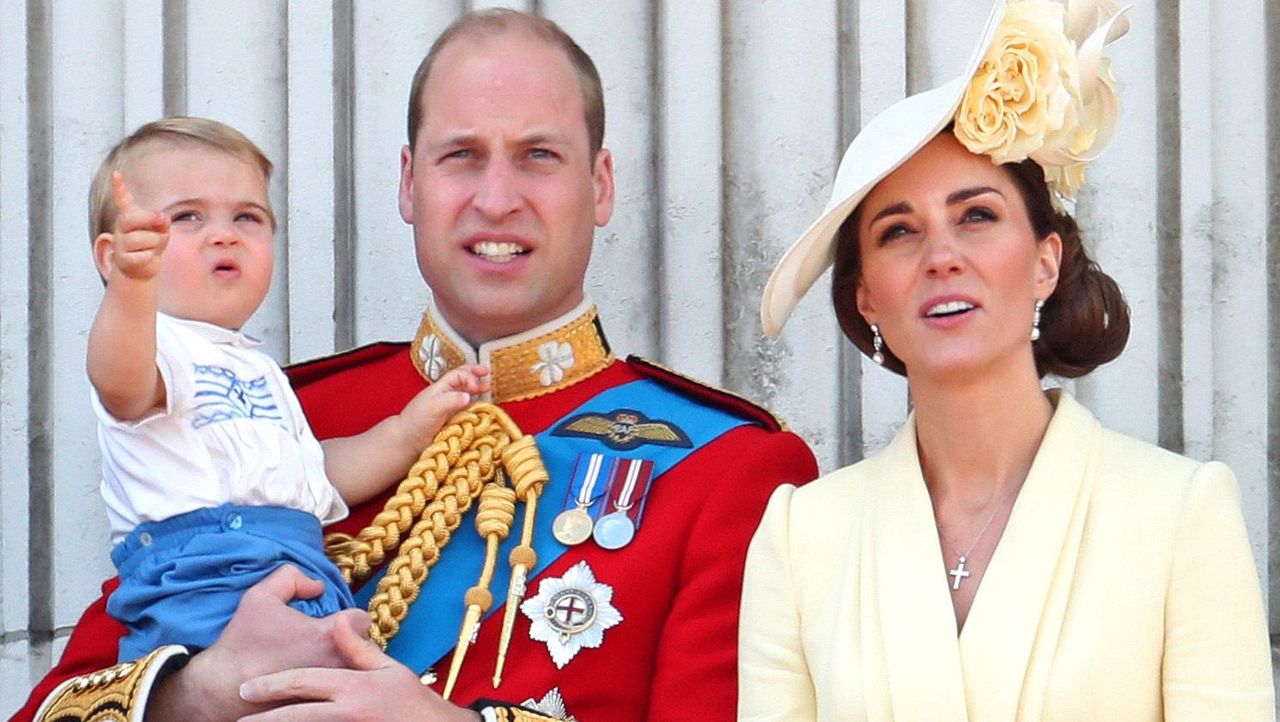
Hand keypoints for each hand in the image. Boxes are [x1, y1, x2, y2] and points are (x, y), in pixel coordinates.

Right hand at [98, 171, 170, 280]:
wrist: (141, 268)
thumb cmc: (151, 244)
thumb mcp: (160, 230)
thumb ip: (161, 222)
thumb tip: (163, 218)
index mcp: (129, 216)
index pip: (122, 200)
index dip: (119, 187)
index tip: (116, 174)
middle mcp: (121, 227)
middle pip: (132, 218)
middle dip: (151, 219)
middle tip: (164, 220)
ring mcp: (120, 243)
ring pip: (144, 239)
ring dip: (156, 243)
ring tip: (153, 246)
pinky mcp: (122, 259)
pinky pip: (143, 256)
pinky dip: (150, 257)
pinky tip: (146, 258)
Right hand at [145, 565, 370, 721]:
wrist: (220, 690)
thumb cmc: (242, 643)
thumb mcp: (260, 597)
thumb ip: (292, 578)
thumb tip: (318, 585)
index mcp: (328, 636)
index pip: (362, 621)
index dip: (350, 618)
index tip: (337, 622)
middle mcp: (337, 665)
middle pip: (365, 649)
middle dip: (353, 644)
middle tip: (331, 645)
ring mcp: (331, 691)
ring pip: (356, 672)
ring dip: (348, 666)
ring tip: (327, 664)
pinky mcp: (323, 710)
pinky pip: (341, 693)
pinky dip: (336, 687)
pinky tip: (321, 685)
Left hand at [237, 618, 478, 721]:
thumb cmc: (410, 701)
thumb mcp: (388, 670)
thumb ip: (358, 649)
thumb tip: (341, 622)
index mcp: (352, 688)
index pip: (305, 684)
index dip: (274, 687)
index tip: (248, 691)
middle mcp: (346, 711)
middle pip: (296, 715)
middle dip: (265, 717)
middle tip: (239, 718)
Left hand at [395, 365, 490, 449]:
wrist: (408, 441)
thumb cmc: (417, 421)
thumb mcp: (433, 407)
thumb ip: (451, 400)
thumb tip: (469, 396)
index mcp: (441, 388)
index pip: (458, 375)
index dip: (469, 376)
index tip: (477, 385)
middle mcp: (447, 396)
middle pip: (463, 380)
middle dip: (475, 374)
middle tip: (487, 373)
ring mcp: (450, 408)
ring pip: (467, 394)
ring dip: (478, 390)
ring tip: (489, 389)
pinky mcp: (453, 421)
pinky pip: (468, 410)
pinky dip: (476, 406)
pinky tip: (482, 409)